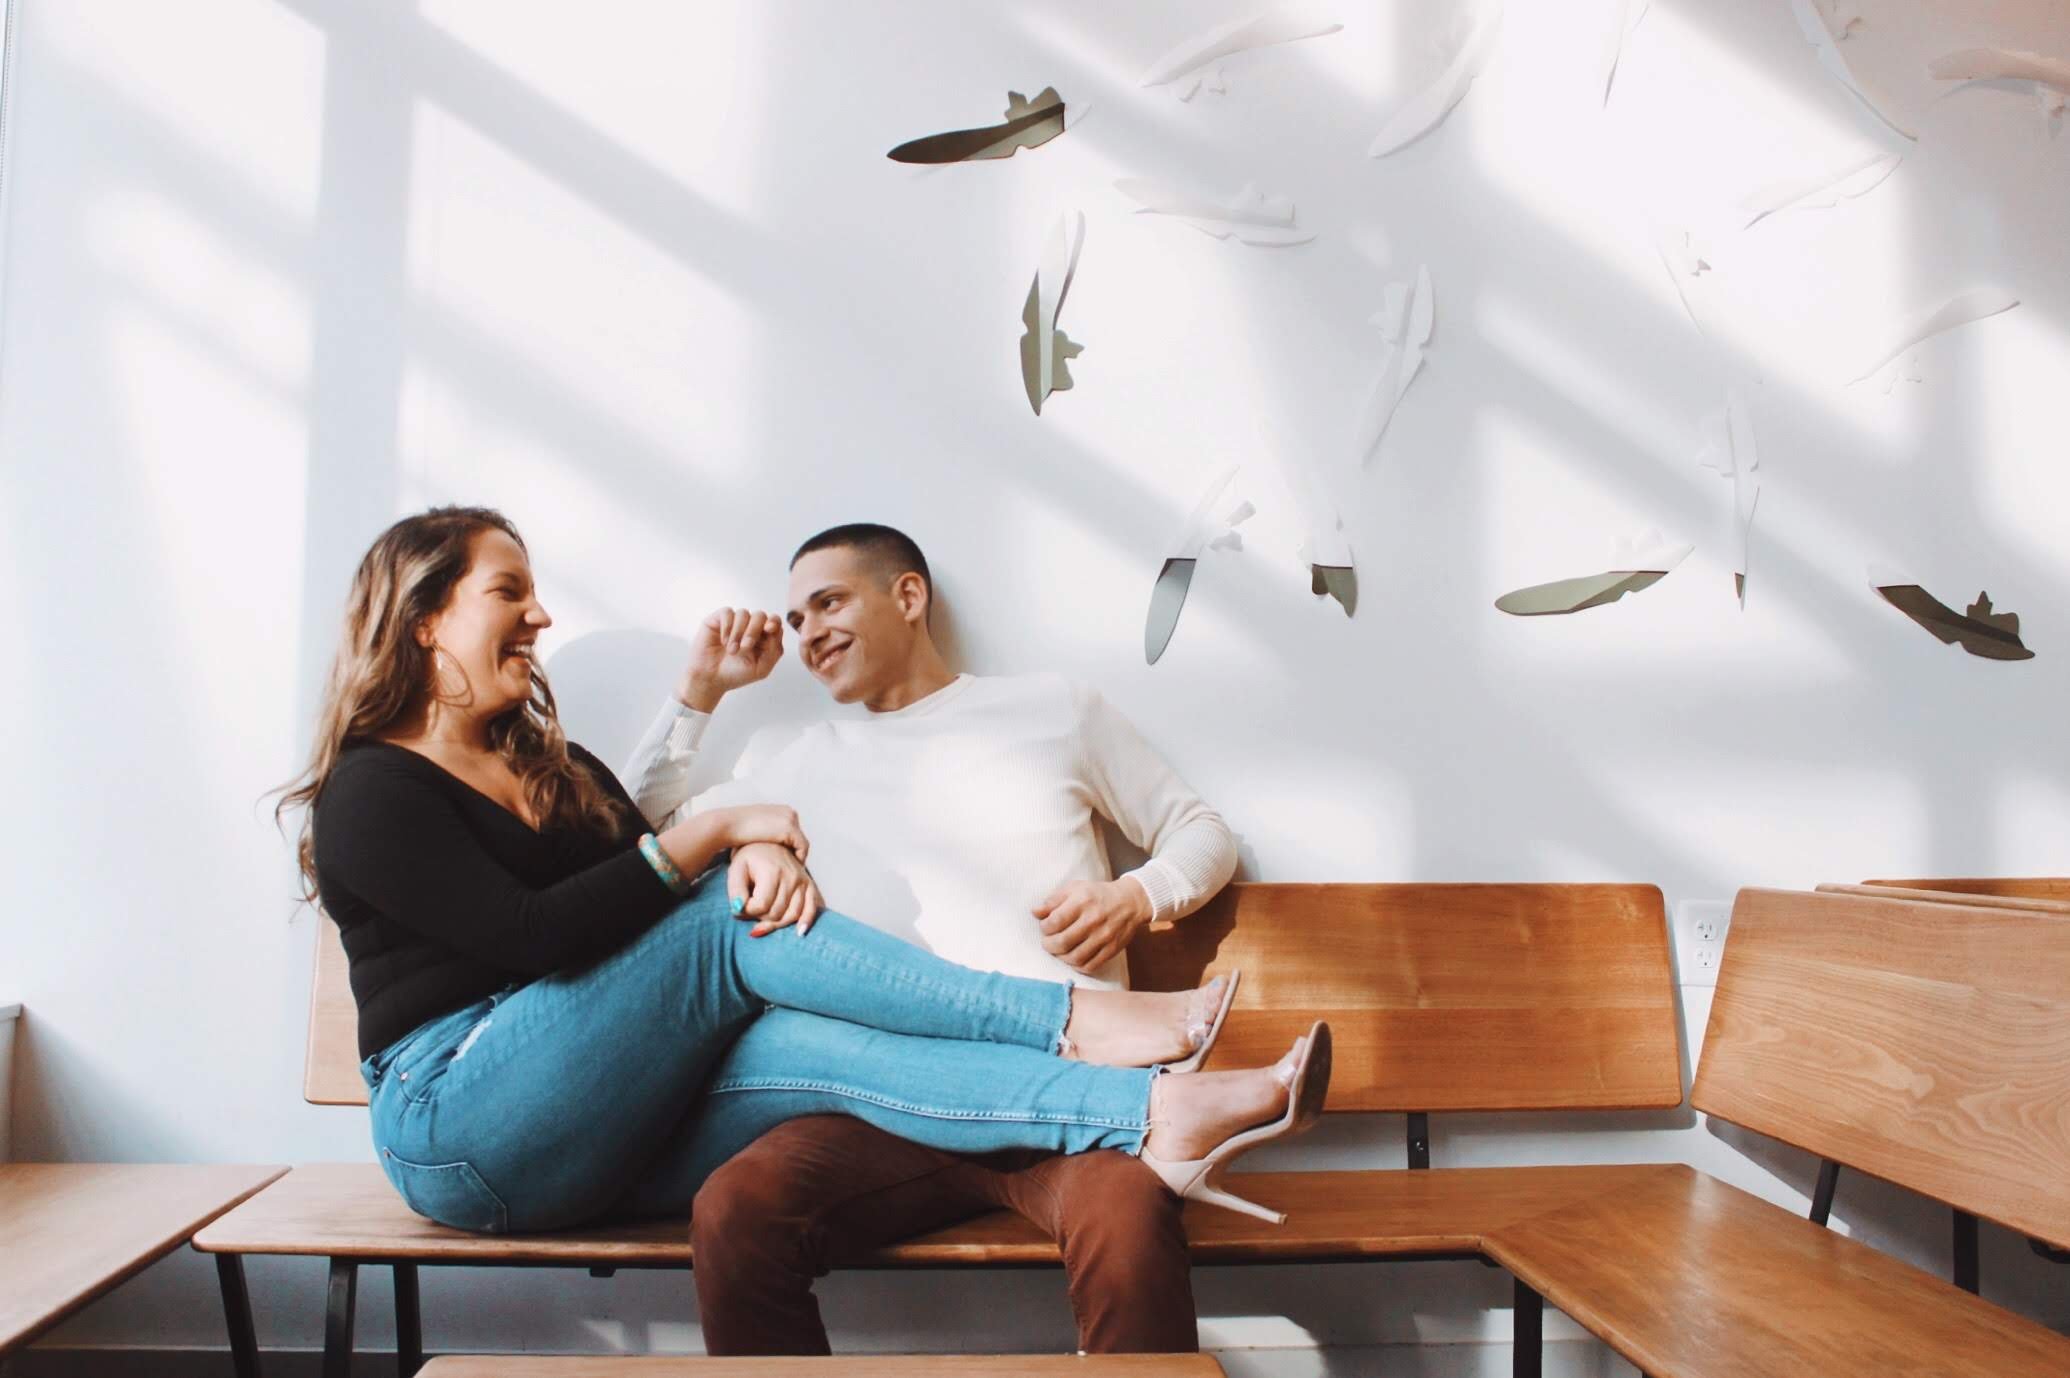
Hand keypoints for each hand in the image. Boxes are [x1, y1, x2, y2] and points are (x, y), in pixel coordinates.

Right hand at [679, 608, 785, 710]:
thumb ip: (774, 650)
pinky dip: (727, 627)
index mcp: (764, 637)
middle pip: (760, 615)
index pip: (774, 621)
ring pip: (743, 613)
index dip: (774, 622)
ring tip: (732, 650)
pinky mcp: (718, 619)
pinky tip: (723, 641)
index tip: (769, 629)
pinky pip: (727, 612)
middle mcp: (750, 626)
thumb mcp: (762, 668)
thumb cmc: (736, 674)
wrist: (711, 679)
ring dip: (739, 633)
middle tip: (745, 647)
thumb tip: (774, 629)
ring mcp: (734, 622)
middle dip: (754, 631)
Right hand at [716, 804, 809, 860]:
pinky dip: (798, 859)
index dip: (789, 848)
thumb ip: (766, 836)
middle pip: (799, 837)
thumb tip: (769, 851)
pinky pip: (802, 848)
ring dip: (796, 857)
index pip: (793, 832)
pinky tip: (789, 869)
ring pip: (801, 844)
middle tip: (790, 869)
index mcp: (782, 810)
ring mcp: (790, 820)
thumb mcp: (755, 831)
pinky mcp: (790, 829)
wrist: (728, 825)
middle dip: (793, 852)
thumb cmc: (736, 832)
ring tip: (790, 872)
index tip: (784, 862)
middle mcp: (789, 812)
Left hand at [728, 842, 822, 936]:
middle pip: (776, 914)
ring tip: (762, 924)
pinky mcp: (809, 884)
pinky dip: (806, 921)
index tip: (739, 905)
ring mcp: (802, 880)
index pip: (760, 906)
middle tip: (749, 911)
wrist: (766, 841)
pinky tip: (799, 932)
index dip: (746, 911)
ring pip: (792, 915)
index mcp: (772, 872)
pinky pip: (811, 907)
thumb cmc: (748, 858)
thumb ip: (735, 892)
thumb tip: (739, 910)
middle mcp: (791, 876)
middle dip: (759, 918)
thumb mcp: (735, 871)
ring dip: (776, 923)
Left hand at [1034, 878, 1152, 973]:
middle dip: (1048, 945)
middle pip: (1062, 942)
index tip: (1045, 926)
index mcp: (1082, 902)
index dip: (1044, 927)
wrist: (1131, 902)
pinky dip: (1077, 966)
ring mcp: (1104, 937)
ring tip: (1059, 951)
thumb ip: (1053, 900)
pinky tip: (1074, 958)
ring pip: (1074, 958)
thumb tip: (1034, 912)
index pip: (1054, 922)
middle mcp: (1093, 920)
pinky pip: (1090, 966)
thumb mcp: (1074, 889)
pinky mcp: (1111, 949)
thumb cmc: (1097, 894)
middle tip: (1048, 942)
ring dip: (1061, 957)